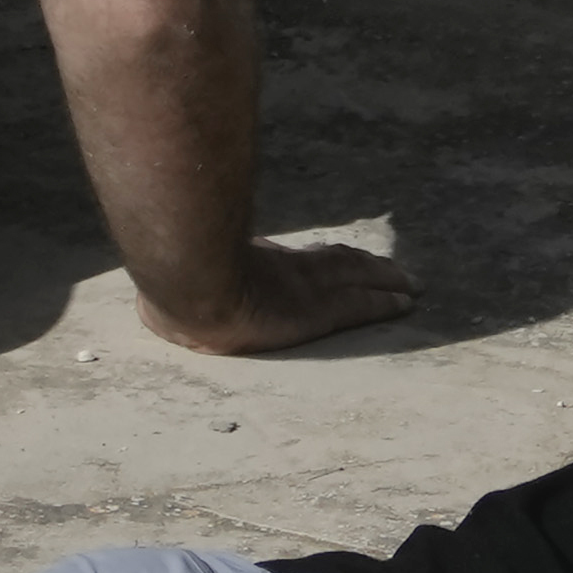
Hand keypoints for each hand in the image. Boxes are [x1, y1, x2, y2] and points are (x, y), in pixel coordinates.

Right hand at [140, 237, 417, 356]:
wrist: (185, 286)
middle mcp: (286, 270)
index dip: (332, 261)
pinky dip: (384, 303)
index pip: (305, 261)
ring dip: (387, 281)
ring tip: (411, 286)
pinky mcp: (316, 311)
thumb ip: (189, 274)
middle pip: (340, 263)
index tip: (348, 261)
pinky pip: (359, 306)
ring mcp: (303, 288)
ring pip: (358, 279)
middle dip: (370, 268)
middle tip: (399, 272)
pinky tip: (405, 304)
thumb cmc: (173, 280)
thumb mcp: (181, 274)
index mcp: (258, 266)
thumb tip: (162, 284)